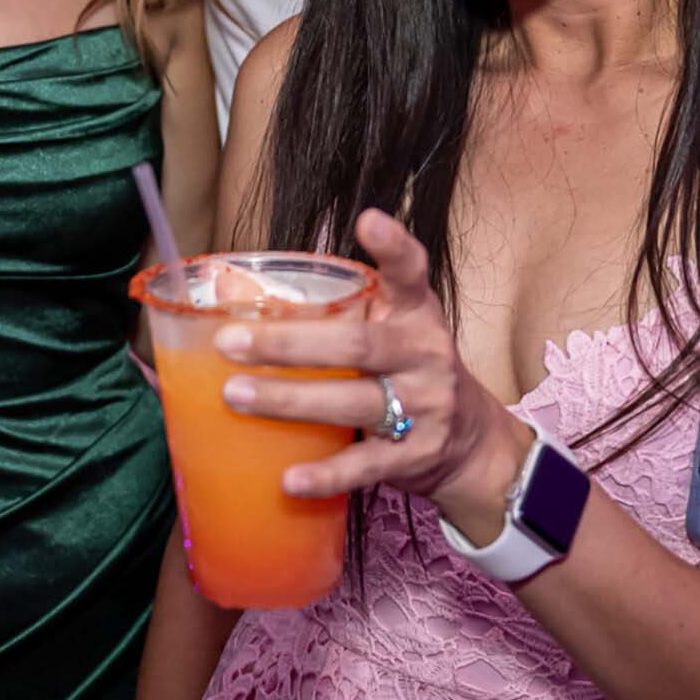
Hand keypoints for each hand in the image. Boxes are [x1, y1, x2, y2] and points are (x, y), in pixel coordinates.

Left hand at [209, 210, 534, 543]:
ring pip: (352, 402)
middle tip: (229, 341)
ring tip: (235, 394)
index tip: (368, 220)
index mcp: (415, 313)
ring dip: (288, 400)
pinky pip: (365, 466)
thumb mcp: (393, 327)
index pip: (411, 271)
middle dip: (288, 343)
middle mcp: (424, 354)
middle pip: (356, 344)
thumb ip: (340, 309)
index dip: (393, 246)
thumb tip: (236, 292)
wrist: (470, 441)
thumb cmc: (408, 370)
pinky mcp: (416, 456)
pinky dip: (325, 475)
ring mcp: (424, 407)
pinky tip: (287, 479)